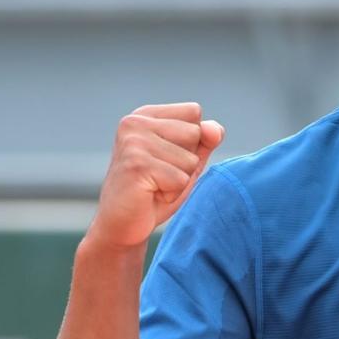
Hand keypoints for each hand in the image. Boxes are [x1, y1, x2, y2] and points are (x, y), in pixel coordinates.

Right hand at [86, 102, 224, 249]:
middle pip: (195, 133)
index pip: (194, 112)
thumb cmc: (156, 192)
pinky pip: (180, 180)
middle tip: (159, 176)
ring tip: (154, 186)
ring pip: (190, 160)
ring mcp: (134, 142)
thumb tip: (215, 130)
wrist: (122, 225)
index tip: (166, 159)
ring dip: (179, 181)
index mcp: (146, 115)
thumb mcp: (187, 161)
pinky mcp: (137, 165)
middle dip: (186, 162)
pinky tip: (150, 195)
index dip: (191, 141)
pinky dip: (171, 194)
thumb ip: (205, 140)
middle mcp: (135, 122)